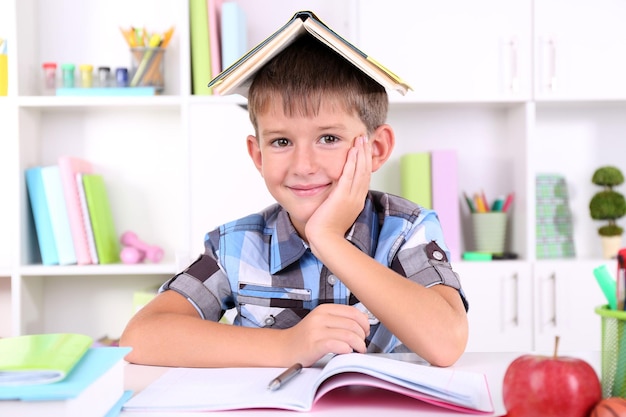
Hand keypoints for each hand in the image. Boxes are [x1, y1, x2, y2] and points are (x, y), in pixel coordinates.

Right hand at [282, 304, 369, 366]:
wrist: (285, 348)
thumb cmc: (305, 337)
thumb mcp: (321, 321)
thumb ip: (339, 319)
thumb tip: (363, 322)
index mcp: (324, 309)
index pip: (353, 311)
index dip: (364, 323)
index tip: (366, 331)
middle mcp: (320, 317)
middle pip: (353, 324)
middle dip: (363, 336)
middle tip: (362, 343)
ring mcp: (316, 330)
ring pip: (348, 335)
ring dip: (358, 345)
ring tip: (358, 350)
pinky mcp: (314, 344)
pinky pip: (337, 345)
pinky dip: (347, 349)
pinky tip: (346, 352)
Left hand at [305, 136, 370, 250]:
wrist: (325, 241)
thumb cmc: (326, 232)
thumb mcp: (335, 214)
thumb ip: (337, 203)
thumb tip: (333, 197)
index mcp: (356, 202)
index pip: (364, 179)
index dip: (364, 164)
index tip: (363, 152)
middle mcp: (357, 198)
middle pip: (365, 172)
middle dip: (366, 154)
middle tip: (365, 139)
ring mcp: (352, 197)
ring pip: (360, 170)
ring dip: (361, 153)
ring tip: (361, 139)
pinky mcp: (343, 196)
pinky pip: (350, 175)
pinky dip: (353, 162)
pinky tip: (353, 151)